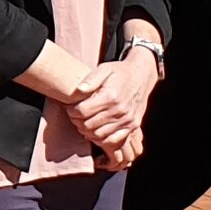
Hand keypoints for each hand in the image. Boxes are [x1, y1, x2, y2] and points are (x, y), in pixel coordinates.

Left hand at [63, 45, 160, 162]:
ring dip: (87, 131)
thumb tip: (78, 90)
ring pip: (98, 135)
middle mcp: (119, 110)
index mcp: (110, 96)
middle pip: (88, 125)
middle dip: (77, 122)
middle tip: (74, 116)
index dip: (71, 111)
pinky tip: (95, 131)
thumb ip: (90, 80)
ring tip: (83, 123)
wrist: (141, 75)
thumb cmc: (119, 72)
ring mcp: (127, 120)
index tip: (69, 107)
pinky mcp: (132, 126)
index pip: (82, 111)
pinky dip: (101, 139)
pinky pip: (113, 140)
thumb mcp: (103, 69)